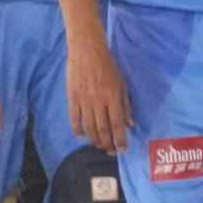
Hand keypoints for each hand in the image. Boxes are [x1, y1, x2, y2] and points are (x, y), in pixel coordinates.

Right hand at [68, 32, 132, 151]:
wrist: (87, 51)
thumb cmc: (108, 66)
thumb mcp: (122, 84)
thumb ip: (125, 105)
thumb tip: (130, 124)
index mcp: (112, 97)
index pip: (117, 124)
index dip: (120, 139)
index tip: (123, 150)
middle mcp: (98, 101)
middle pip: (102, 129)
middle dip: (107, 143)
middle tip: (111, 152)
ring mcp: (83, 100)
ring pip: (88, 126)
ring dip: (94, 139)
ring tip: (99, 146)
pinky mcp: (72, 97)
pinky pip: (74, 117)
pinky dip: (77, 129)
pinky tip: (82, 136)